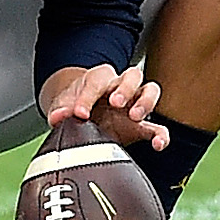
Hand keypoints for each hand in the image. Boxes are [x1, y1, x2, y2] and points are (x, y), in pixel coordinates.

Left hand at [46, 61, 167, 151]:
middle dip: (125, 89)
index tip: (79, 113)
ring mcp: (133, 104)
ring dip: (145, 102)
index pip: (98, 80)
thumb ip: (61, 110)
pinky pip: (158, 127)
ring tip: (135, 116)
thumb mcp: (65, 104)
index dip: (88, 96)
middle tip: (115, 103)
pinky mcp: (140, 126)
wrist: (82, 114)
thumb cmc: (77, 104)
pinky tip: (158, 144)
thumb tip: (58, 118)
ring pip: (150, 90)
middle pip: (132, 75)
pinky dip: (161, 135)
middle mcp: (120, 87)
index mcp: (100, 78)